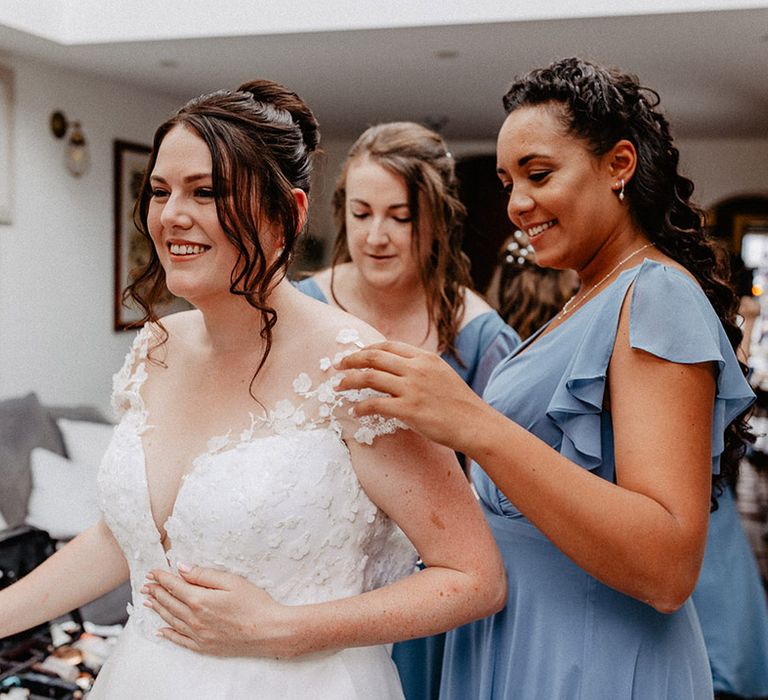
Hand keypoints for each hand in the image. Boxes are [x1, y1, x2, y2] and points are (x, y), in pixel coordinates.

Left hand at [142, 565, 294, 657]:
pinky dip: (168, 634)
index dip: (162, 578)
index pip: (175, 586)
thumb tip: (181, 568)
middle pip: (170, 603)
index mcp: (200, 600)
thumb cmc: (254, 603)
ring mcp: (198, 635)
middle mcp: (194, 619)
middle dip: (156, 592)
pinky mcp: (205, 646)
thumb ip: (204, 575)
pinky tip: (161, 630)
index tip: (153, 572)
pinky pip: (180, 640)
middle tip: (146, 585)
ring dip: (158, 609)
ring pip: (172, 620)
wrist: (269, 631)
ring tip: (148, 602)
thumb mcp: (231, 581)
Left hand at [337, 340, 488, 451]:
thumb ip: (419, 369)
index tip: (355, 356)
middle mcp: (416, 368)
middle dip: (351, 360)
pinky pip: (375, 404)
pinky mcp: (409, 410)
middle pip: (374, 357)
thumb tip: (395, 371)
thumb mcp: (441, 375)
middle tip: (337, 367)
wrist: (476, 424)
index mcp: (424, 357)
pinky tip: (355, 410)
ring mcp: (412, 388)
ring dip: (349, 381)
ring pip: (369, 377)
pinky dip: (361, 406)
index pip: (388, 346)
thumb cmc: (460, 404)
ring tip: (338, 388)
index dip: (367, 349)